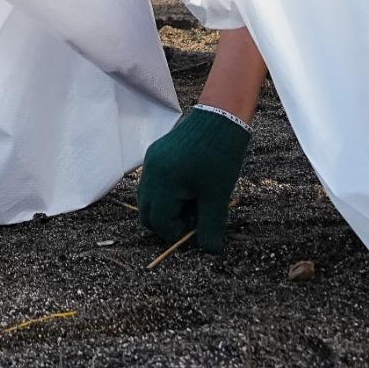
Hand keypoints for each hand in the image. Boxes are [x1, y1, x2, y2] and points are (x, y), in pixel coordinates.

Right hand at [137, 107, 252, 253]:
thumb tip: (209, 250)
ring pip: (148, 198)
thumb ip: (211, 226)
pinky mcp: (156, 155)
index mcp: (163, 183)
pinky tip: (190, 189)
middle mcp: (150, 173)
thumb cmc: (220, 157)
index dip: (177, 235)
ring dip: (166, 209)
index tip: (197, 233)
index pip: (160, 222)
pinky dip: (166, 194)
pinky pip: (153, 183)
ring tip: (194, 204)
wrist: (220, 118)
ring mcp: (151, 162)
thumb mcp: (218, 196)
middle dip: (167, 224)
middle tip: (193, 222)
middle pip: (148, 213)